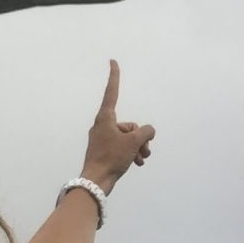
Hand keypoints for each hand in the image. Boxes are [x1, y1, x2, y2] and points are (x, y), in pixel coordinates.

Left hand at [81, 60, 154, 194]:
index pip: (112, 92)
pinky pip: (122, 147)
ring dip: (138, 147)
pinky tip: (136, 164)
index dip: (114, 76)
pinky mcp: (104, 150)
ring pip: (128, 138)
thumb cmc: (111, 158)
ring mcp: (102, 138)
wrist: (96, 181)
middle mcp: (102, 125)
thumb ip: (146, 132)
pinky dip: (131, 154)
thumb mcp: (134, 142)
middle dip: (140, 137)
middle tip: (143, 150)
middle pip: (129, 125)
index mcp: (105, 118)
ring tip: (141, 159)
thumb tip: (147, 132)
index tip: (112, 61)